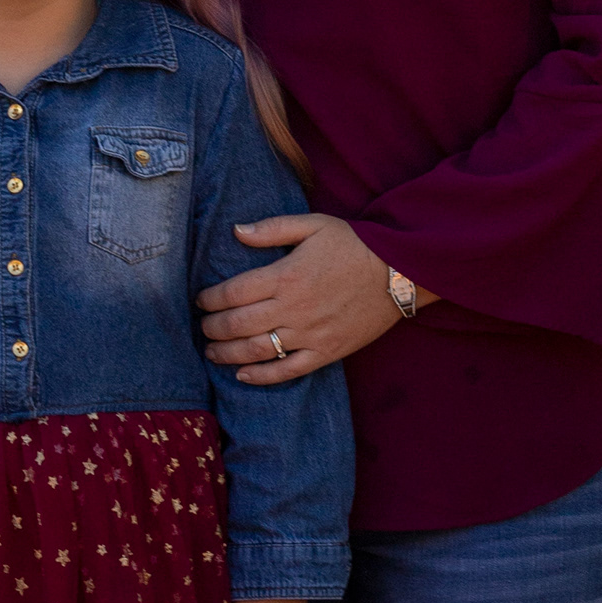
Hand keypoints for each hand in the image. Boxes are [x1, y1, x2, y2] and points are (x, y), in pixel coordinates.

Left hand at [199, 214, 428, 383]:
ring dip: (227, 354)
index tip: (201, 300)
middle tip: (203, 327)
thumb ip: (272, 229)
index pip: (233, 292)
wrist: (400, 271)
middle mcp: (292, 308)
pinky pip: (287, 371)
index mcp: (285, 275)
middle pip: (237, 324)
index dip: (210, 298)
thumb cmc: (355, 245)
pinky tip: (242, 375)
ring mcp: (309, 334)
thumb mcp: (313, 225)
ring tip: (211, 351)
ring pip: (256, 350)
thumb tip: (236, 230)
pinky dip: (261, 376)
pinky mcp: (326, 352)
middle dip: (212, 328)